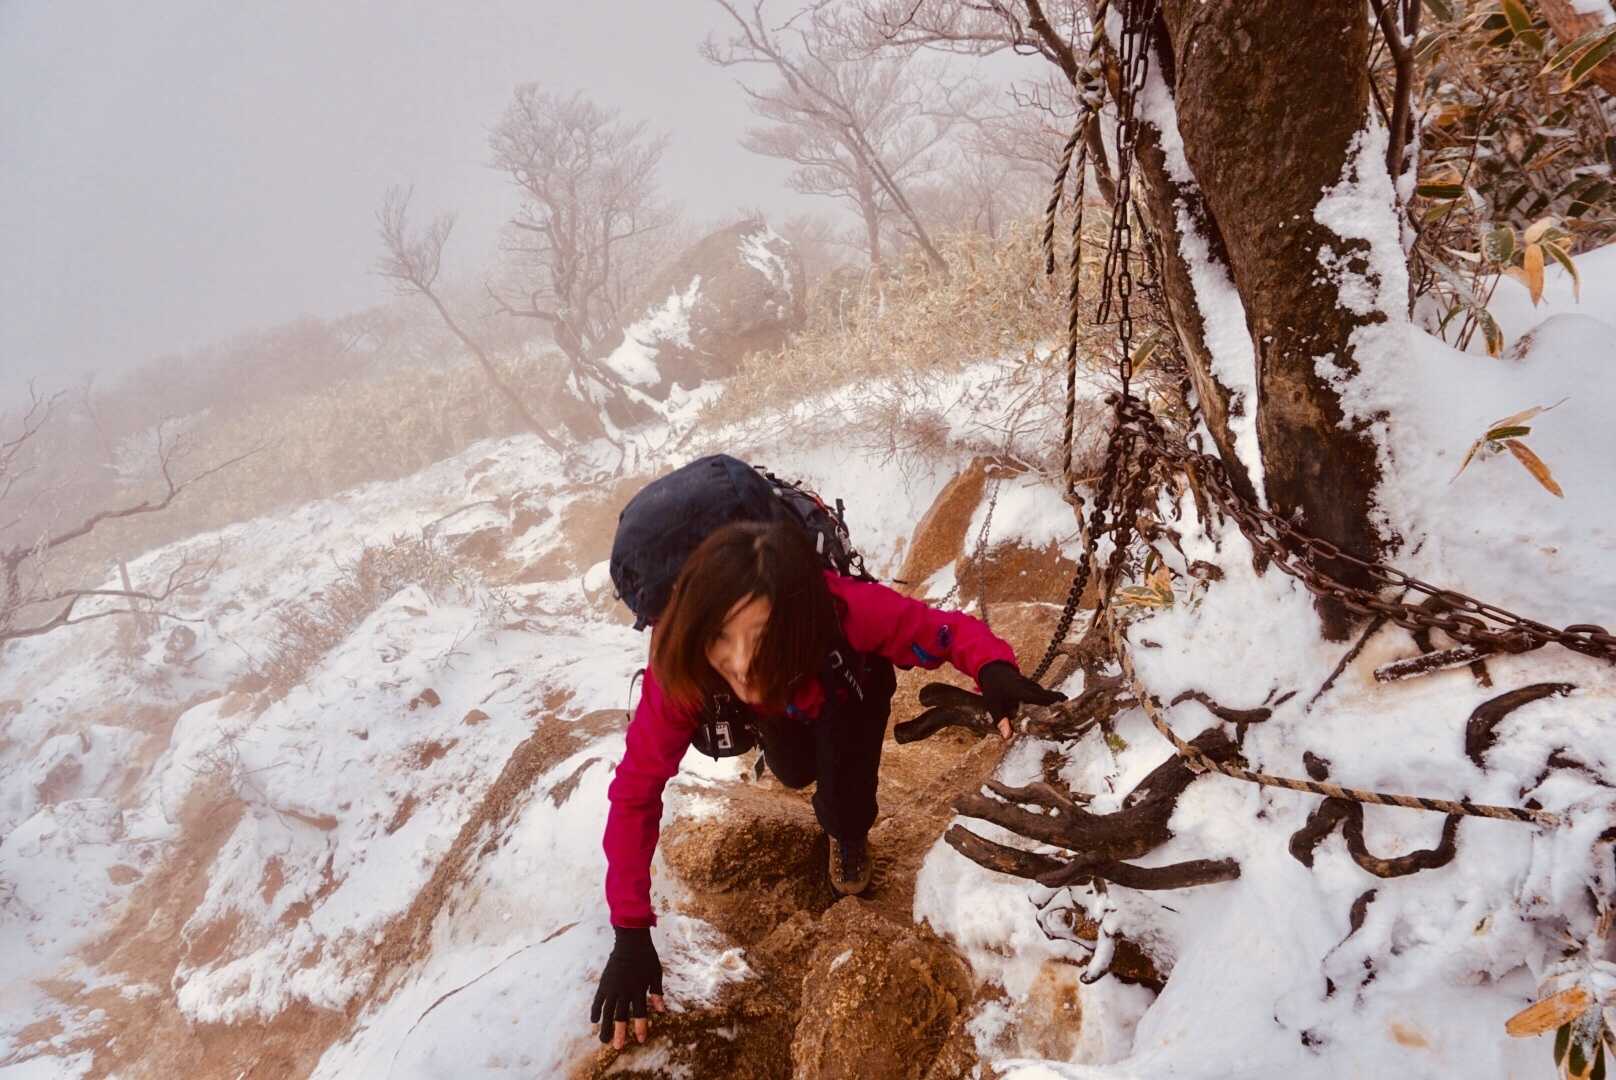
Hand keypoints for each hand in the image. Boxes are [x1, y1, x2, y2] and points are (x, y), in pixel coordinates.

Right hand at [591, 926, 665, 1048]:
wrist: (630, 941)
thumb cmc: (647, 957)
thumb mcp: (656, 975)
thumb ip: (657, 993)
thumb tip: (662, 1011)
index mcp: (639, 989)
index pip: (640, 1013)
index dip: (641, 1027)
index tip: (641, 1040)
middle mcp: (624, 991)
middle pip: (621, 1016)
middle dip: (619, 1033)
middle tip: (617, 1047)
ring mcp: (612, 987)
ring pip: (607, 1011)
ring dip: (605, 1027)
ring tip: (603, 1040)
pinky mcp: (604, 983)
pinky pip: (598, 1000)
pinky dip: (595, 1010)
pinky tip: (594, 1021)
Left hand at [976, 661, 1064, 739]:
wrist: (994, 670)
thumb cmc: (993, 688)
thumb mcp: (993, 705)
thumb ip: (1001, 720)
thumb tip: (1008, 737)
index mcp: (1020, 691)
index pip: (1039, 697)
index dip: (1052, 701)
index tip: (1064, 706)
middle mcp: (1029, 687)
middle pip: (1047, 696)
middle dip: (1058, 703)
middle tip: (1071, 714)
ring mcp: (1032, 685)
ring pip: (1046, 694)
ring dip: (1054, 702)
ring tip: (1066, 713)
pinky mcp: (1033, 685)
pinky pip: (1043, 693)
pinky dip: (1048, 699)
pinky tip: (1054, 707)